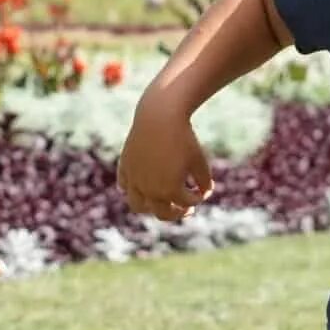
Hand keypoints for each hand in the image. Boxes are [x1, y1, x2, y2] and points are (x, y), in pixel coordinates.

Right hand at [117, 104, 213, 219]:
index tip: (202, 190)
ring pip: (137, 206)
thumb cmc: (184, 138)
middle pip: (163, 214)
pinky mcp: (125, 167)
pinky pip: (125, 186)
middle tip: (186, 209)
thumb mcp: (200, 161)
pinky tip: (143, 185)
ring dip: (150, 207)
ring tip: (160, 201)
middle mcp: (149, 190)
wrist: (160, 115)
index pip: (187, 204)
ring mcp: (134, 180)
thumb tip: (204, 193)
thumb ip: (205, 182)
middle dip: (176, 212)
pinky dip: (133, 189)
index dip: (197, 198)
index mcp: (170, 190)